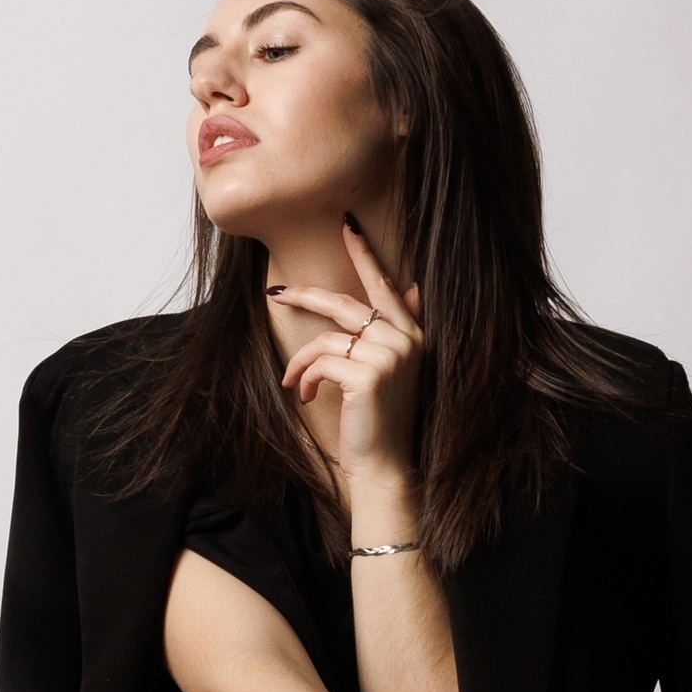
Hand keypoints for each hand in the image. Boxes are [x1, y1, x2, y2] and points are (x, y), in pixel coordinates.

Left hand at [271, 217, 424, 482]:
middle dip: (305, 297)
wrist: (385, 465)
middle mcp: (405, 340)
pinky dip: (306, 378)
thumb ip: (398, 328)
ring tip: (298, 384)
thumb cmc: (382, 421)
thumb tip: (413, 287)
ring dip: (303, 363)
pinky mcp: (367, 374)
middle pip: (344, 304)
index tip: (347, 226)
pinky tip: (307, 396)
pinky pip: (321, 362)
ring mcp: (388, 356)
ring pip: (326, 338)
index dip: (365, 255)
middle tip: (278, 294)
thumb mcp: (393, 371)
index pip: (385, 285)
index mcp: (412, 335)